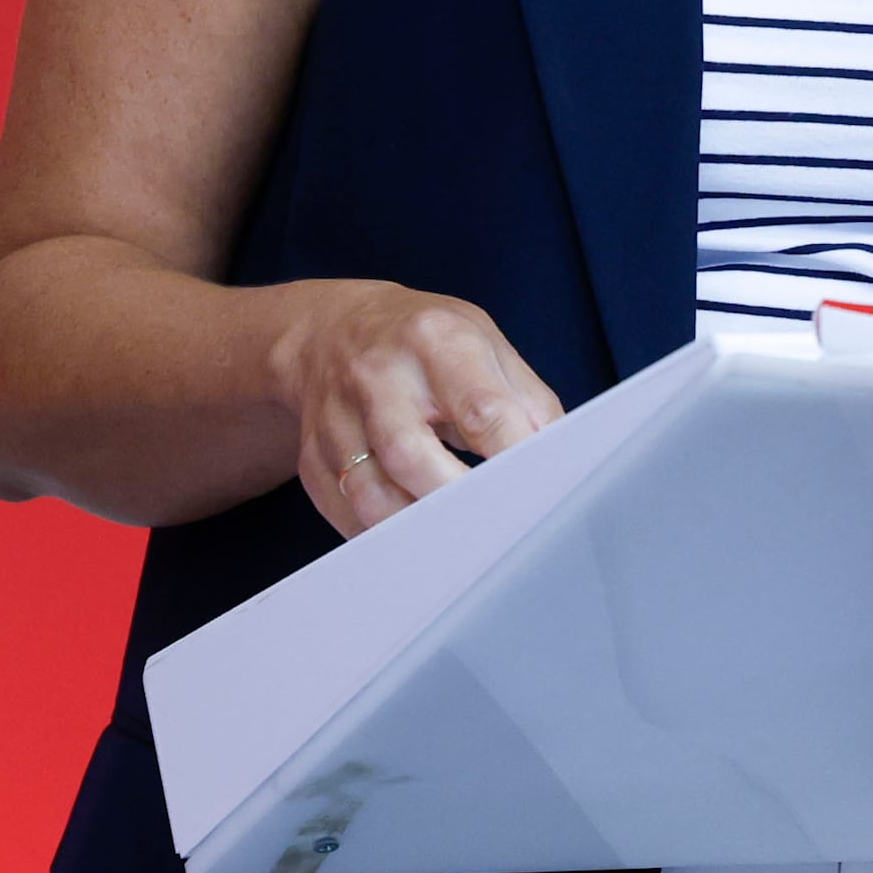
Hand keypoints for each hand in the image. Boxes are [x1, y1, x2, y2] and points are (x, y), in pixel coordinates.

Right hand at [266, 280, 564, 534]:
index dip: (513, 457)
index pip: (481, 409)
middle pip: (410, 455)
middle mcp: (378, 376)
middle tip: (495, 528)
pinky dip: (384, 536)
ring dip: (418, 530)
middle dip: (457, 501)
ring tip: (458, 543)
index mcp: (435, 340)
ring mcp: (337, 418)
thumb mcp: (485, 343)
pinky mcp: (313, 458)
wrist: (332, 329)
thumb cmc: (425, 343)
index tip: (537, 491)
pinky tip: (416, 539)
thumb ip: (527, 402)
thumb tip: (560, 460)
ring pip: (370, 495)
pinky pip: (346, 513)